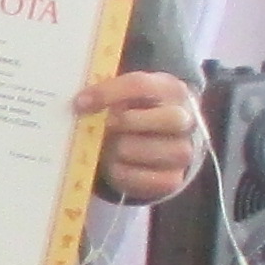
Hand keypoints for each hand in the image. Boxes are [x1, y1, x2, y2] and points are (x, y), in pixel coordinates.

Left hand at [84, 71, 203, 205]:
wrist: (165, 143)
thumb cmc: (141, 112)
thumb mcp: (133, 95)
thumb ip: (113, 93)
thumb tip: (81, 102)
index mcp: (172, 90)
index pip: (138, 85)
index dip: (106, 93)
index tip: (80, 103)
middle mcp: (184, 119)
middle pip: (137, 118)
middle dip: (115, 123)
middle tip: (101, 127)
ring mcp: (182, 151)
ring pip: (131, 148)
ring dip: (113, 149)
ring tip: (110, 146)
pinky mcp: (173, 180)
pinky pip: (135, 177)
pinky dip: (119, 172)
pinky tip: (117, 164)